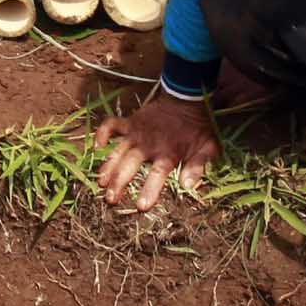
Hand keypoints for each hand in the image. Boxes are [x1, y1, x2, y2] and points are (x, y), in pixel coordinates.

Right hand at [92, 94, 221, 212]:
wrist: (186, 99)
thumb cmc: (197, 128)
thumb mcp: (207, 147)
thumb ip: (198, 166)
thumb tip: (187, 185)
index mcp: (168, 153)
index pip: (157, 174)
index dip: (149, 190)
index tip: (141, 206)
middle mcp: (149, 144)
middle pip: (130, 165)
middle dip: (119, 182)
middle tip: (110, 199)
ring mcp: (137, 133)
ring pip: (118, 151)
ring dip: (108, 166)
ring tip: (100, 182)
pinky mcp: (130, 122)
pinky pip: (111, 125)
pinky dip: (102, 134)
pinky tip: (97, 148)